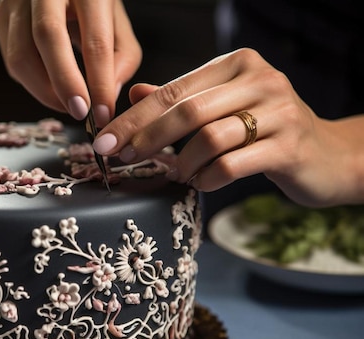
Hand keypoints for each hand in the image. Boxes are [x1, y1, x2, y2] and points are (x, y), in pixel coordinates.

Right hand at [0, 0, 141, 126]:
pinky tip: (50, 87)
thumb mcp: (117, 20)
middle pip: (47, 37)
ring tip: (67, 105)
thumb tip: (108, 95)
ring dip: (44, 90)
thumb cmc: (91, 2)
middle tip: (80, 112)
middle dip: (64, 83)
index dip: (100, 82)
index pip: (94, 39)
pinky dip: (32, 82)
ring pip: (21, 54)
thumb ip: (123, 56)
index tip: (103, 113)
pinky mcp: (1, 16)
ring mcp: (16, 1)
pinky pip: (12, 60)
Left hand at [92, 48, 363, 206]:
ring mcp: (279, 112)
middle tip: (120, 158)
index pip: (174, 91)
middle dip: (145, 138)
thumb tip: (134, 93)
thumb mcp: (224, 106)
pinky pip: (231, 165)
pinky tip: (200, 183)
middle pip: (187, 112)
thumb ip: (181, 98)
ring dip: (182, 162)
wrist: (328, 156)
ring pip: (209, 138)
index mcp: (238, 64)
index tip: (104, 139)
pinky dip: (207, 178)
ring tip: (175, 173)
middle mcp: (261, 80)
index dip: (133, 117)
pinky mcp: (289, 146)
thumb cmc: (266, 130)